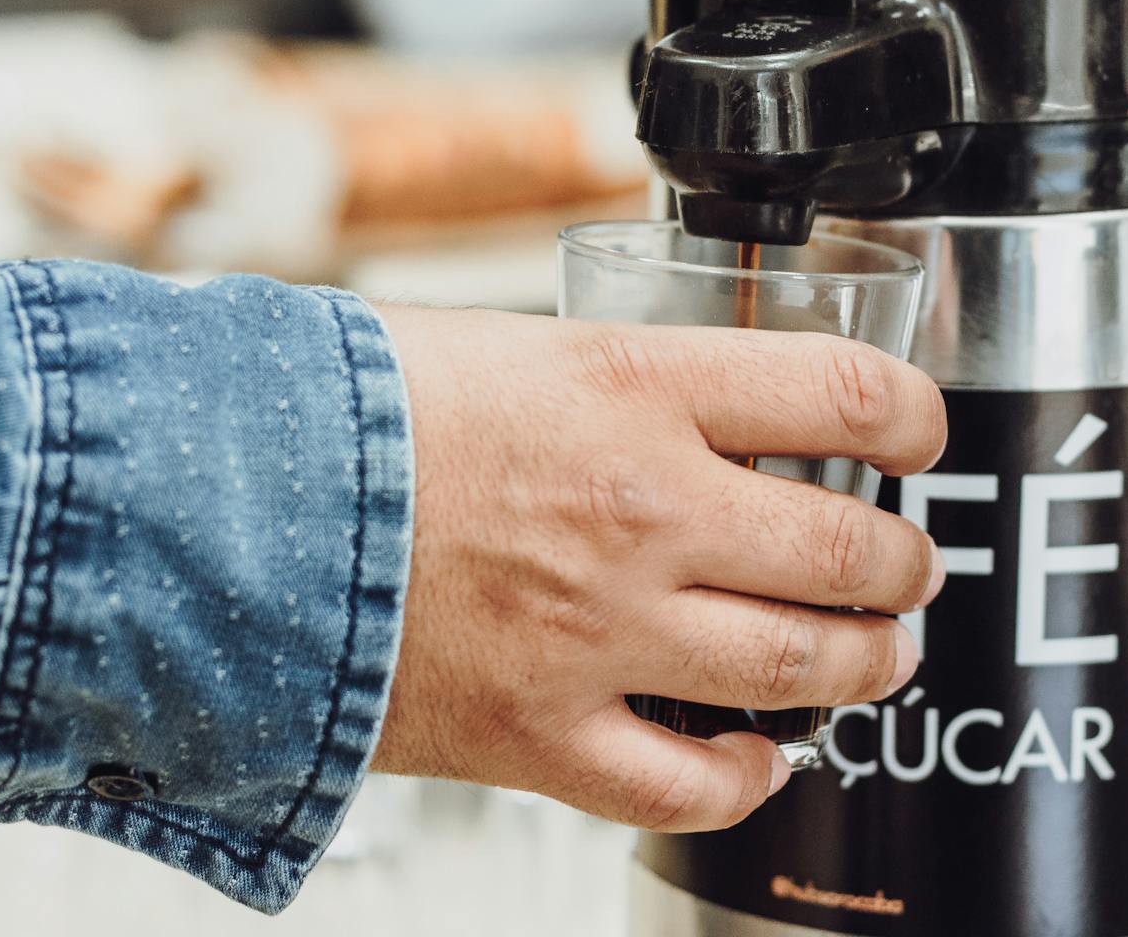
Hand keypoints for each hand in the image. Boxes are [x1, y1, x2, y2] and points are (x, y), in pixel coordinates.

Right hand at [371, 305, 947, 830]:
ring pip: (802, 668)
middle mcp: (639, 511)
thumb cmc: (340, 415)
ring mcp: (598, 632)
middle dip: (904, 563)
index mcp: (631, 389)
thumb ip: (612, 378)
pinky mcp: (541, 735)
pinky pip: (689, 784)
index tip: (916, 433)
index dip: (909, 417)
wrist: (211, 511)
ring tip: (875, 655)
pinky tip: (758, 755)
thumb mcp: (501, 343)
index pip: (839, 395)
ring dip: (865, 664)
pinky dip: (746, 777)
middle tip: (906, 564)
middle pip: (847, 549)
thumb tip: (685, 396)